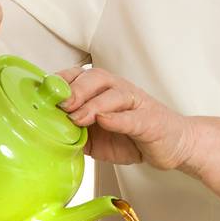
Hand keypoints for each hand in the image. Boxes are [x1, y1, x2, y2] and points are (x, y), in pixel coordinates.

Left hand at [55, 66, 196, 171]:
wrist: (175, 145)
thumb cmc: (135, 137)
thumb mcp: (97, 138)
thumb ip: (75, 133)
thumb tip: (47, 133)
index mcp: (105, 91)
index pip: (80, 75)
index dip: (61, 81)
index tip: (44, 93)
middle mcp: (121, 91)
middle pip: (97, 77)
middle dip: (75, 89)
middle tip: (61, 105)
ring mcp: (137, 104)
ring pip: (114, 93)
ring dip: (93, 104)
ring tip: (79, 118)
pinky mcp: (150, 121)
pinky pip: (132, 117)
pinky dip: (117, 118)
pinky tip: (105, 121)